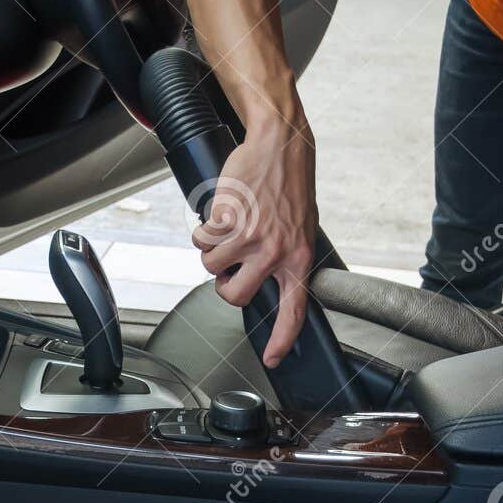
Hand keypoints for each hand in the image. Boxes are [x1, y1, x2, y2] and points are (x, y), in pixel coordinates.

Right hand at [191, 119, 317, 368]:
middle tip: (227, 270)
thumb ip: (286, 257)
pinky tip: (218, 215)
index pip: (293, 310)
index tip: (273, 358)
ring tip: (226, 231)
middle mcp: (276, 252)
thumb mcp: (301, 227)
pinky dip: (202, 230)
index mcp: (299, 258)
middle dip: (223, 285)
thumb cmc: (289, 183)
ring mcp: (250, 236)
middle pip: (234, 295)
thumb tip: (266, 281)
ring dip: (210, 251)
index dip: (282, 339)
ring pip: (211, 266)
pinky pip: (201, 239)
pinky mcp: (228, 219)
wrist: (280, 144)